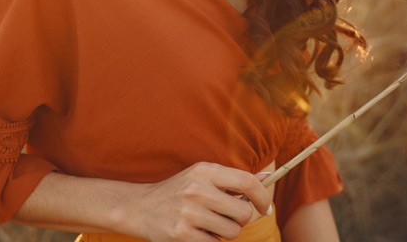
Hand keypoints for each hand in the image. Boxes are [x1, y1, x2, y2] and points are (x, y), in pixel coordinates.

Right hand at [121, 162, 271, 241]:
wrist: (141, 207)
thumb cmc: (178, 191)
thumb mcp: (201, 177)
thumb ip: (232, 179)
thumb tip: (265, 179)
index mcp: (204, 171)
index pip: (246, 181)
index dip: (262, 197)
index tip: (265, 208)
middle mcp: (196, 189)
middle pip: (243, 213)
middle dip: (239, 219)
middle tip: (225, 216)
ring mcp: (188, 213)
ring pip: (232, 232)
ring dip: (225, 233)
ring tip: (208, 224)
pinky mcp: (182, 235)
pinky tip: (197, 233)